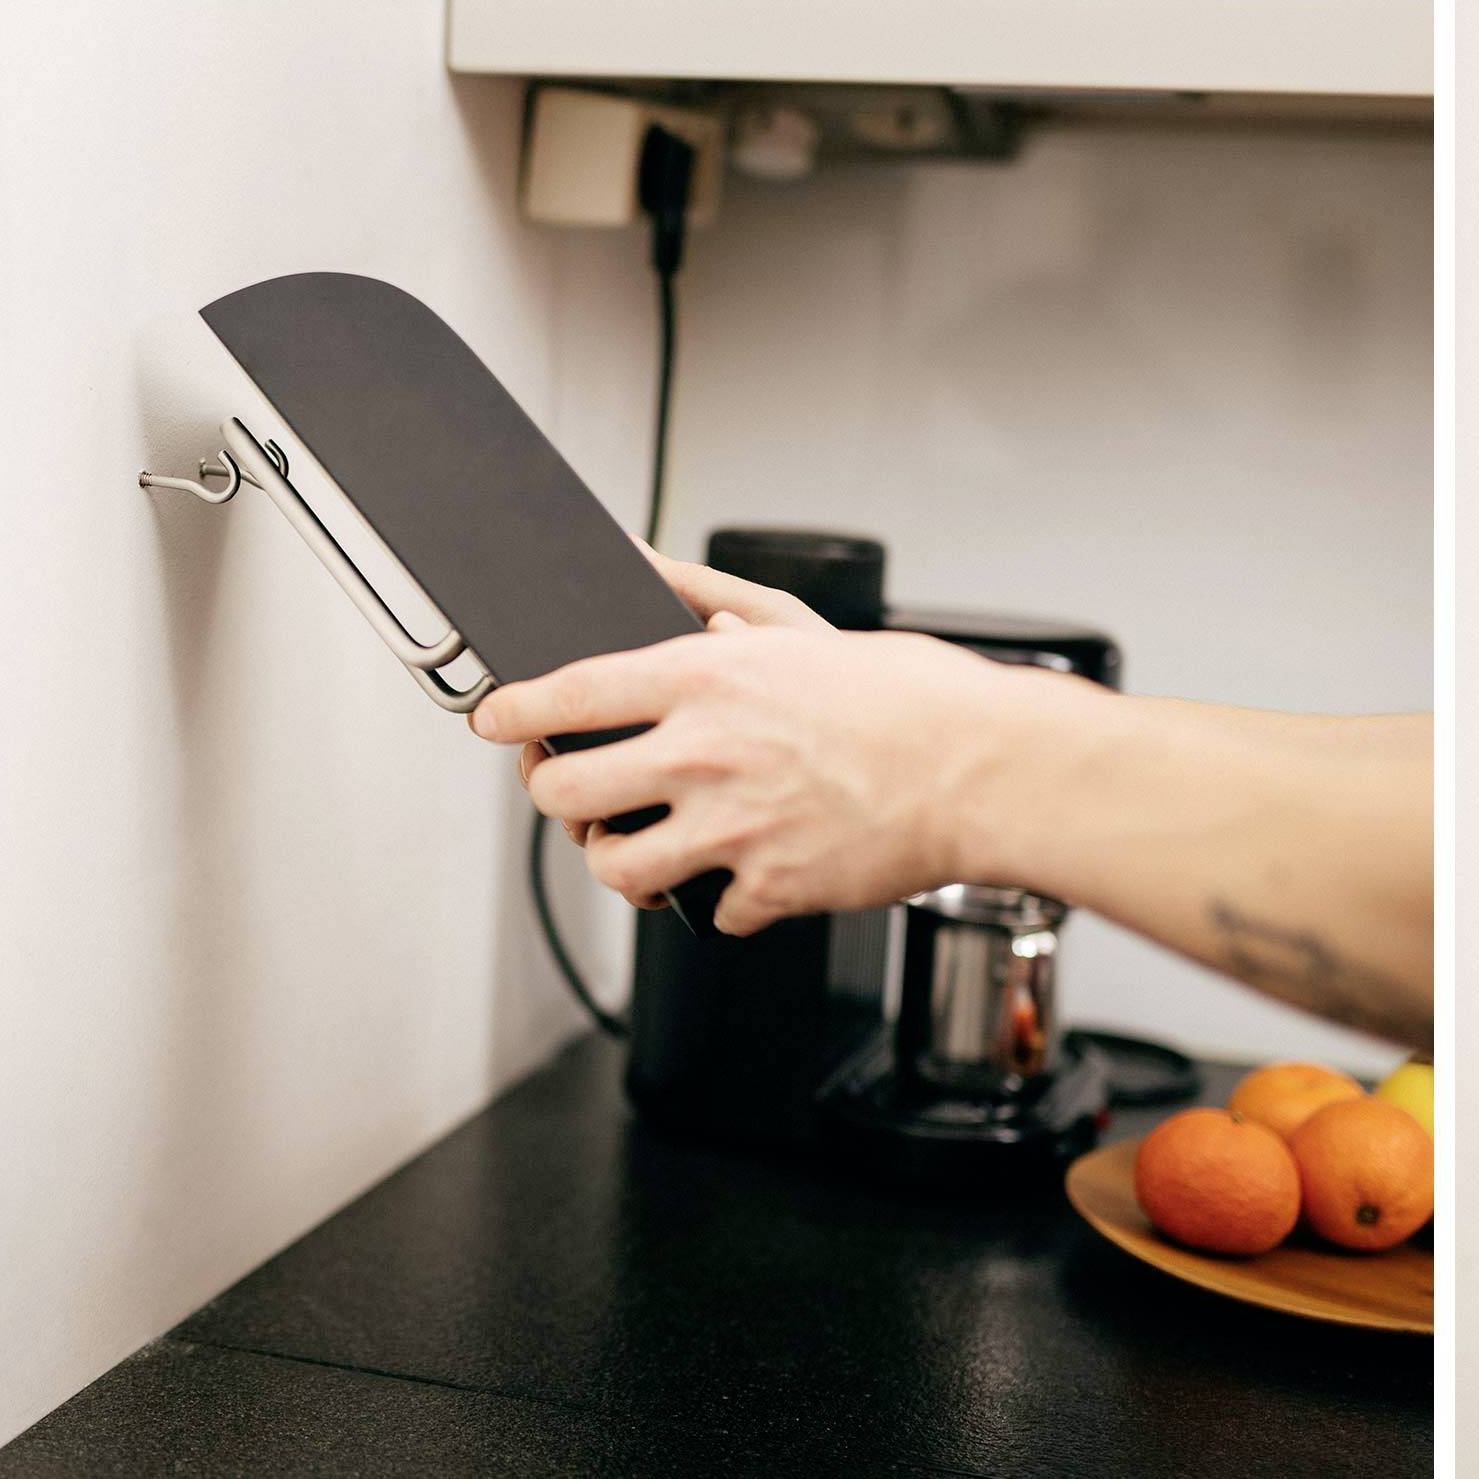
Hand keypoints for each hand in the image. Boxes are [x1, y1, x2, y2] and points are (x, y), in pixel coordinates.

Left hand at [474, 590, 1048, 937]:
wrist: (984, 768)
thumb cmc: (905, 693)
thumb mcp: (798, 626)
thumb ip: (708, 597)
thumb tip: (644, 569)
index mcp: (707, 677)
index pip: (567, 694)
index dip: (512, 709)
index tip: (495, 718)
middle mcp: (704, 753)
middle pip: (564, 791)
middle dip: (555, 791)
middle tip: (571, 786)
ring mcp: (731, 829)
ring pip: (615, 866)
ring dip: (620, 858)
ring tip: (644, 844)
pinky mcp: (768, 888)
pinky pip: (711, 909)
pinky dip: (726, 894)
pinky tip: (750, 864)